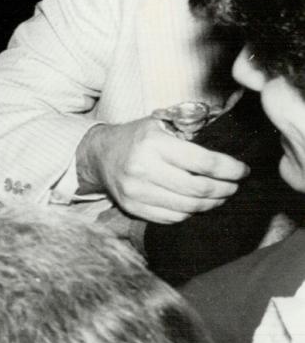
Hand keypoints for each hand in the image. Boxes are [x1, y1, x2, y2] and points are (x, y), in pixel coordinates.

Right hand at [76, 118, 247, 223]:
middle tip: (234, 185)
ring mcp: (136, 191)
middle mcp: (142, 169)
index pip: (204, 163)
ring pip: (188, 207)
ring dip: (212, 203)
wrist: (99, 155)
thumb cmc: (137, 137)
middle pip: (199, 189)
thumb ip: (192, 131)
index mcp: (153, 144)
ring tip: (221, 196)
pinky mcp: (132, 208)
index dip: (230, 169)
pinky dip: (190, 213)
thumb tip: (228, 148)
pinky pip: (172, 218)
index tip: (243, 170)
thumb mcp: (161, 124)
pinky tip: (197, 204)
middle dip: (225, 189)